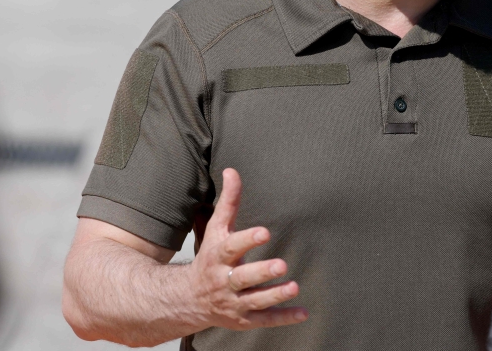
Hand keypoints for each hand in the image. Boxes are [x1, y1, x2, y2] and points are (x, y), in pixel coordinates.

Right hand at [187, 168, 306, 329]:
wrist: (187, 299)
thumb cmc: (209, 257)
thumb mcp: (216, 229)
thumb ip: (229, 202)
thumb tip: (232, 170)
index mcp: (219, 256)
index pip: (232, 247)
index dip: (248, 240)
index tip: (265, 232)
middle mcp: (224, 281)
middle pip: (243, 277)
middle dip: (261, 272)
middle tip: (281, 264)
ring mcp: (234, 302)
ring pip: (255, 300)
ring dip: (275, 295)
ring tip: (294, 286)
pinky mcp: (243, 319)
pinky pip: (264, 320)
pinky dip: (283, 317)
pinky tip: (303, 313)